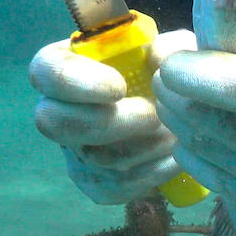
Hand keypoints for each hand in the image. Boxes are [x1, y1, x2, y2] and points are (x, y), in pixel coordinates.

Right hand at [30, 30, 197, 203]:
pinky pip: (111, 187)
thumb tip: (157, 57)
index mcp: (69, 65)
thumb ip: (170, 48)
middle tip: (152, 116)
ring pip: (92, 158)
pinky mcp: (94, 182)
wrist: (187, 116)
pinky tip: (174, 160)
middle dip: (109, 122)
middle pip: (54, 122)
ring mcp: (74, 150)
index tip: (119, 87)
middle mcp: (60, 109)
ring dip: (141, 147)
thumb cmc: (173, 73)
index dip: (76, 82)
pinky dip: (149, 175)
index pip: (47, 71)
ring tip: (175, 135)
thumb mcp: (178, 51)